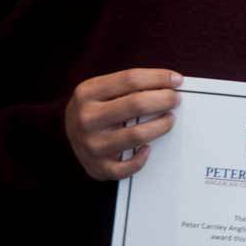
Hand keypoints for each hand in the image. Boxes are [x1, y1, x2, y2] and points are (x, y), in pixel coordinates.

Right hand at [64, 68, 182, 179]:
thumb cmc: (97, 108)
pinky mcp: (97, 167)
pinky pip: (127, 167)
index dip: (159, 78)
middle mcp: (86, 119)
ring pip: (137, 134)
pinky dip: (141, 159)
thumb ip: (129, 84)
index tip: (177, 80)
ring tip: (170, 119)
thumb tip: (171, 82)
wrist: (67, 135)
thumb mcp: (102, 89)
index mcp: (86, 93)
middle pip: (136, 104)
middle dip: (164, 99)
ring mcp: (90, 145)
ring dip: (161, 125)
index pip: (130, 80)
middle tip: (175, 99)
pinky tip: (148, 148)